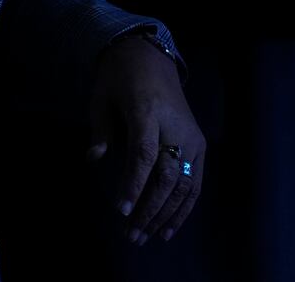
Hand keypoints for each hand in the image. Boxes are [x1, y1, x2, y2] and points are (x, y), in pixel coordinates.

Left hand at [86, 35, 205, 245]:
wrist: (150, 57)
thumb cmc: (119, 77)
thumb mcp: (100, 97)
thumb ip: (100, 130)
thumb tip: (94, 160)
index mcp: (147, 112)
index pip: (143, 155)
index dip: (134, 185)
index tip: (121, 210)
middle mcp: (175, 128)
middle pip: (166, 176)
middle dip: (149, 209)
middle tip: (131, 234)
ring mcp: (192, 138)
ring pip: (184, 184)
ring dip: (166, 215)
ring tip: (147, 236)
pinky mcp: (200, 144)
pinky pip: (195, 181)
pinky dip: (185, 207)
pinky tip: (169, 226)